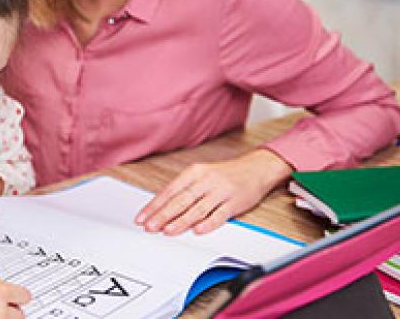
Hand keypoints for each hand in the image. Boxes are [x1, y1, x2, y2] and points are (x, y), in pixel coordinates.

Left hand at [134, 149, 291, 234]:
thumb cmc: (225, 174)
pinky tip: (198, 231)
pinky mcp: (235, 202)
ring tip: (167, 231)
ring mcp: (221, 191)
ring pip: (198, 209)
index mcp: (194, 172)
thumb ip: (184, 190)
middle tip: (150, 226)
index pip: (170, 190)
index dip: (155, 205)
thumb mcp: (201, 175)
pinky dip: (208, 223)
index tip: (142, 217)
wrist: (256, 168)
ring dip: (181, 221)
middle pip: (181, 200)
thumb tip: (161, 207)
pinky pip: (220, 214)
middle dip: (163, 215)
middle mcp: (206, 180)